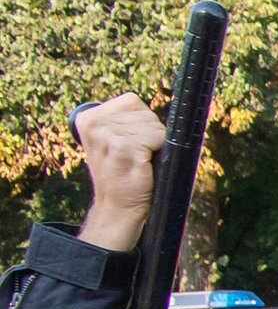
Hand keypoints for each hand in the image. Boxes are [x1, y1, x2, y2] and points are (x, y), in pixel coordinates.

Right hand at [75, 94, 164, 252]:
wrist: (118, 207)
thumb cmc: (123, 174)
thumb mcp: (115, 141)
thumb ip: (125, 120)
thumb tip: (159, 108)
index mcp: (88, 117)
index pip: (131, 102)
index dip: (143, 123)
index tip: (133, 145)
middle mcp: (93, 122)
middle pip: (146, 114)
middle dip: (151, 135)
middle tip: (137, 158)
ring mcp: (106, 133)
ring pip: (153, 125)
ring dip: (156, 145)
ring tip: (139, 163)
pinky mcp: (123, 146)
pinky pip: (157, 137)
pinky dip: (159, 152)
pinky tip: (143, 166)